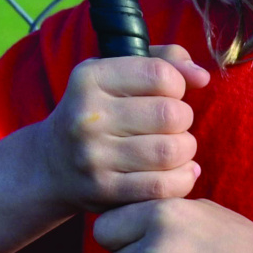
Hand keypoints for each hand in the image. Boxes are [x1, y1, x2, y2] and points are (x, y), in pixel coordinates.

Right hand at [36, 45, 209, 212]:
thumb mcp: (116, 76)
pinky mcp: (103, 190)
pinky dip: (183, 179)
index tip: (169, 94)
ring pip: (170, 151)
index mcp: (90, 78)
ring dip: (186, 150)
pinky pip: (161, 186)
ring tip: (177, 148)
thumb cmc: (98, 112)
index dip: (178, 84)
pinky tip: (181, 172)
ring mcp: (93, 156)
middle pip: (171, 114)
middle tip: (175, 125)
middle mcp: (88, 116)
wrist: (50, 165)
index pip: (160, 74)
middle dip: (184, 119)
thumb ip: (164, 62)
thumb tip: (202, 76)